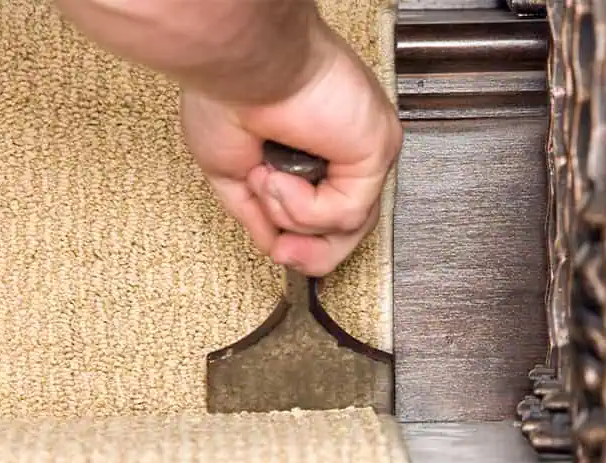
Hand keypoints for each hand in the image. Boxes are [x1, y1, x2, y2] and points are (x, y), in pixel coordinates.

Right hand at [180, 25, 402, 276]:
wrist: (238, 67)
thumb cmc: (229, 93)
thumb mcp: (232, 171)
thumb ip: (258, 212)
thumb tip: (274, 245)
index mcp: (317, 146)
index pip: (331, 211)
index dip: (308, 243)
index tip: (281, 251)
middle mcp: (346, 148)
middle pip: (349, 227)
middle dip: (313, 252)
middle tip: (285, 252)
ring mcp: (363, 150)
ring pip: (348, 226)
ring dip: (293, 216)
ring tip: (266, 180)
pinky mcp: (376, 152)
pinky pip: (346, 213)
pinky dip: (304, 206)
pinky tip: (278, 176)